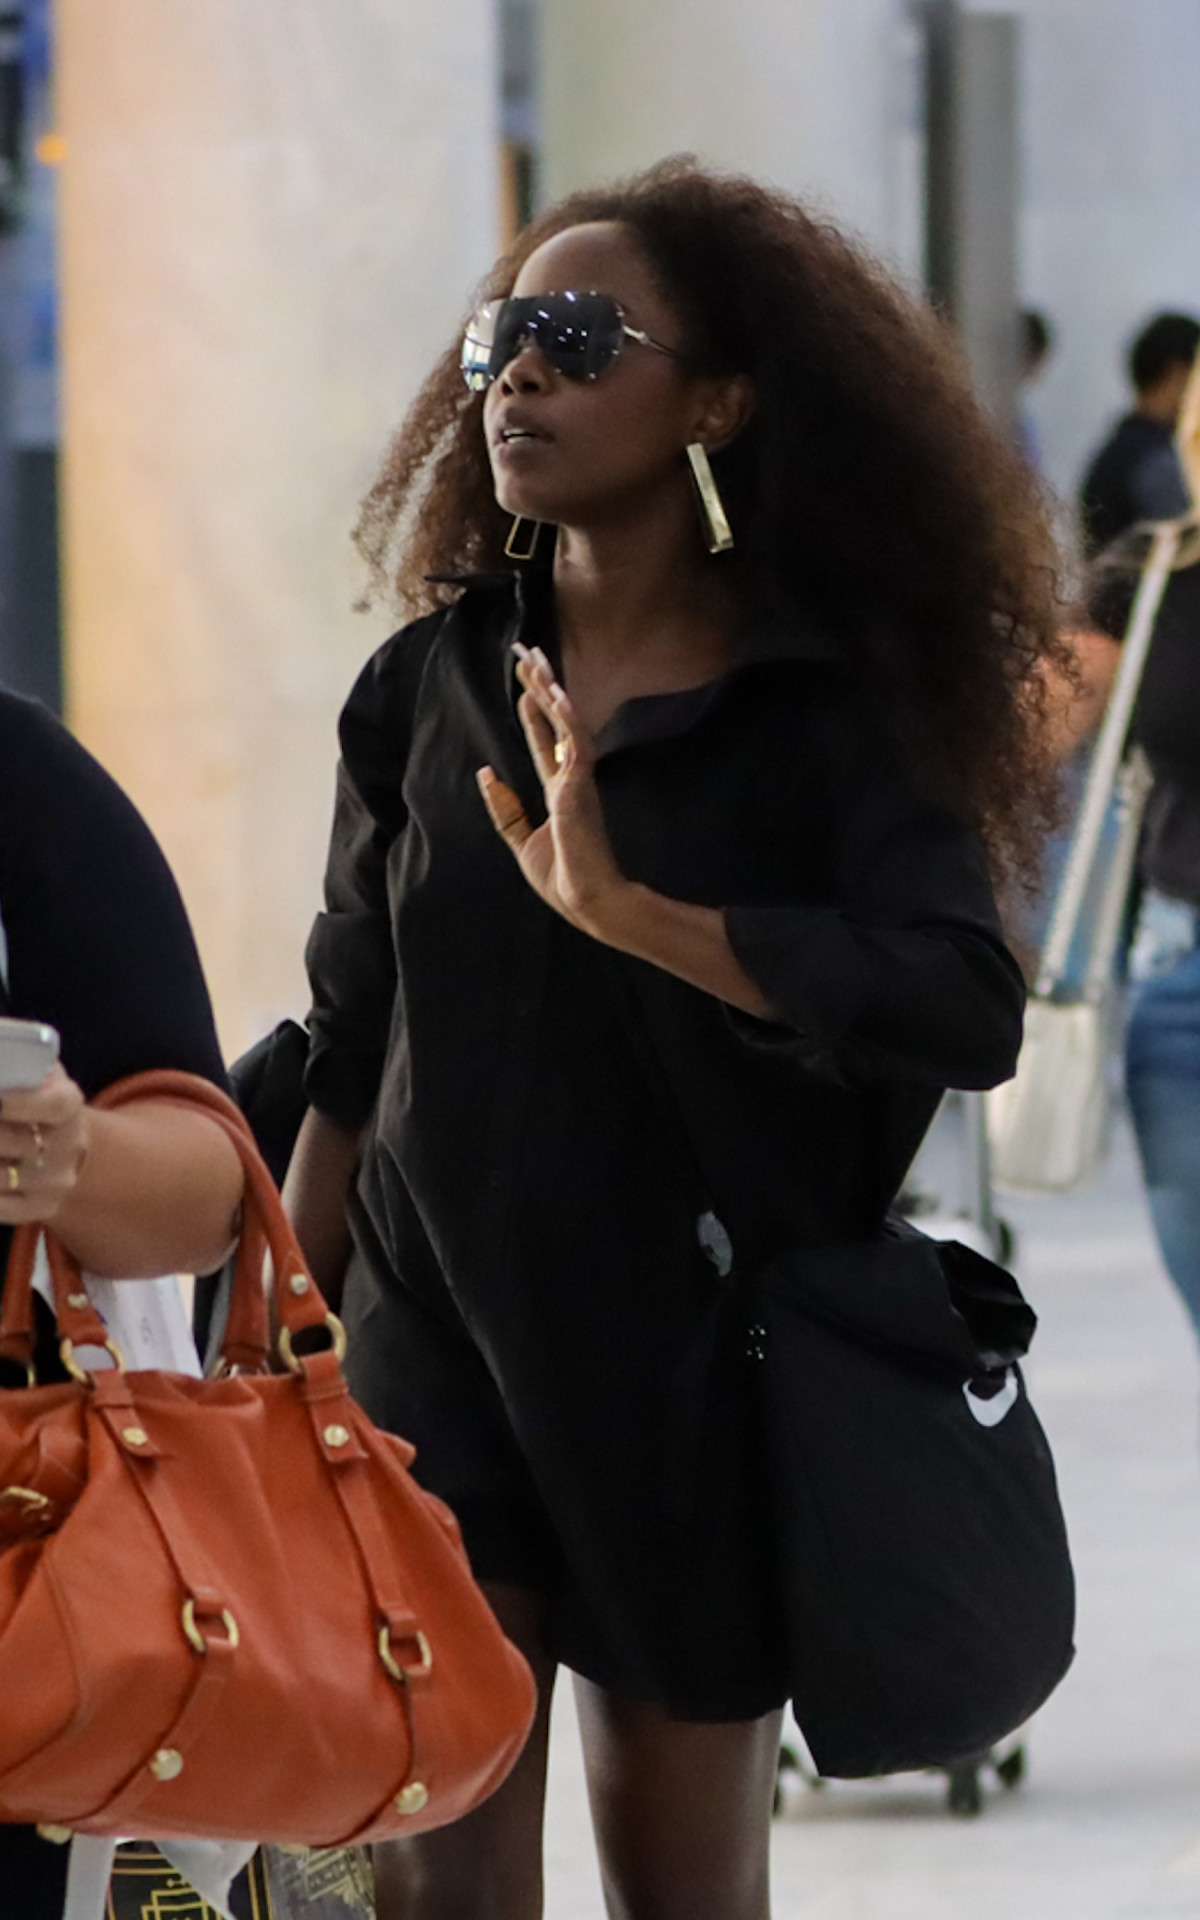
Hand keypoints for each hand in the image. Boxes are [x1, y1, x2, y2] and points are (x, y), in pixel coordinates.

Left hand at [0, 1063, 90, 1225]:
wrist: (60, 1142)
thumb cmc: (34, 1098)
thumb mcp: (33, 1072)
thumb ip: (14, 1063)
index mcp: (68, 1102)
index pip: (53, 1105)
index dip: (20, 1103)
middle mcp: (69, 1144)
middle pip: (14, 1143)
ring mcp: (57, 1181)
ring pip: (1, 1177)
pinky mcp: (42, 1208)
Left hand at [477, 644, 628, 934]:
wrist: (586, 901)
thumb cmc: (563, 878)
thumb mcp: (520, 840)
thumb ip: (505, 808)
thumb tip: (486, 772)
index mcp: (560, 792)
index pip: (545, 741)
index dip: (535, 712)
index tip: (526, 684)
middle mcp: (572, 780)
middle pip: (555, 723)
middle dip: (542, 688)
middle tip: (530, 653)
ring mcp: (579, 782)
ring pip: (565, 725)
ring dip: (551, 692)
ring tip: (537, 661)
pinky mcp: (582, 788)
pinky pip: (576, 745)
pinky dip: (567, 719)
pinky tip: (556, 694)